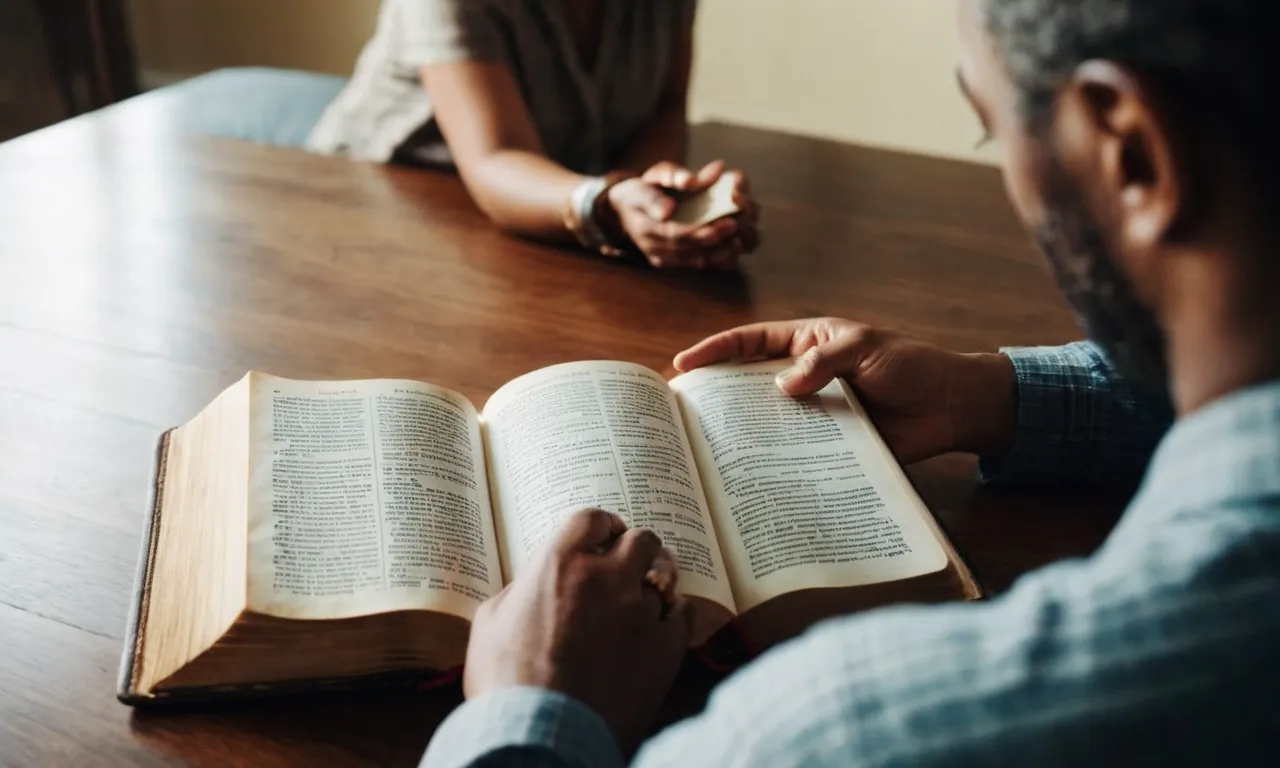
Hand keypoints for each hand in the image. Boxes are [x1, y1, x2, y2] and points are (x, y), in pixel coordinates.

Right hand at [463, 509, 690, 750]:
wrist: (543, 737)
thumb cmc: (506, 684)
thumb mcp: (490, 625)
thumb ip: (518, 591)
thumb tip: (534, 585)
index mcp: (560, 563)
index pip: (592, 518)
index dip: (602, 525)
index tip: (605, 534)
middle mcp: (606, 577)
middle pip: (641, 539)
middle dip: (635, 548)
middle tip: (629, 563)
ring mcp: (640, 610)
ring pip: (664, 575)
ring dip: (654, 582)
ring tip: (647, 593)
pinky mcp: (665, 646)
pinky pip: (683, 613)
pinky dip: (673, 614)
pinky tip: (663, 623)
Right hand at [608, 161, 758, 268]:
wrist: (621, 212)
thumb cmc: (639, 191)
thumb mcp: (648, 178)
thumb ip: (669, 178)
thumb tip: (690, 182)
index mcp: (645, 226)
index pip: (676, 233)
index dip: (703, 231)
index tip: (727, 223)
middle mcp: (653, 247)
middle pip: (689, 249)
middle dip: (716, 241)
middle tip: (738, 229)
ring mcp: (662, 258)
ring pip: (695, 262)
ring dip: (720, 254)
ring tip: (739, 242)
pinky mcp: (670, 262)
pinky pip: (695, 266)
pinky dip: (716, 261)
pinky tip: (733, 253)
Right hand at [674, 318, 1016, 463]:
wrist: (952, 408)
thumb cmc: (911, 365)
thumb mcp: (866, 348)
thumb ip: (824, 362)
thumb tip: (782, 388)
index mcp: (806, 344)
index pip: (750, 342)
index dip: (715, 351)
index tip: (684, 364)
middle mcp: (803, 378)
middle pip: (749, 385)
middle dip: (717, 397)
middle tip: (683, 414)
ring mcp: (814, 413)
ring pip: (768, 423)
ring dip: (744, 435)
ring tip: (709, 451)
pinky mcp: (828, 446)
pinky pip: (795, 454)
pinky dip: (776, 463)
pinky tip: (755, 477)